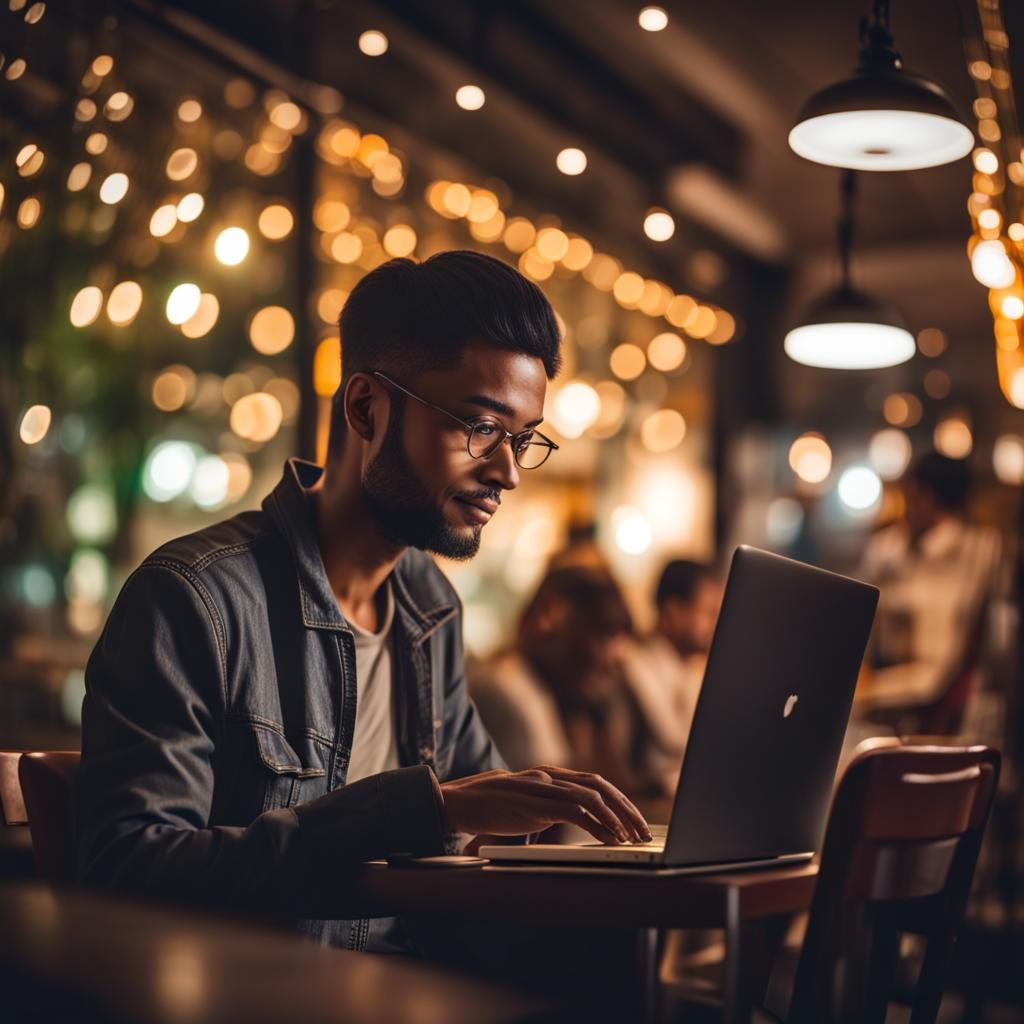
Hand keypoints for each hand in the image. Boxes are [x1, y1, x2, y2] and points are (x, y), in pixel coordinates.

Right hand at [439, 766, 651, 844]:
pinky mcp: (537, 804)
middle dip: (626, 808)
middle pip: (600, 785)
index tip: (635, 821)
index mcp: (550, 775)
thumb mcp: (526, 804)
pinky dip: (598, 825)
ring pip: (593, 796)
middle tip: (644, 831)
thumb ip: (549, 806)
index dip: (619, 800)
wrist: (458, 801)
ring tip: (632, 838)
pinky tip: (610, 840)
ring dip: (618, 818)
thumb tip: (576, 821)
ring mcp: (544, 788)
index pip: (595, 782)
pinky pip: (576, 811)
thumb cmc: (491, 807)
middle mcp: (551, 776)